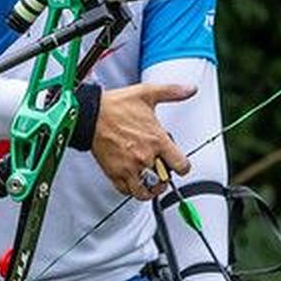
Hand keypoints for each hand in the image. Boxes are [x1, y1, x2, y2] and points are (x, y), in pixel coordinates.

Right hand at [90, 82, 194, 198]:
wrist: (90, 113)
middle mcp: (145, 156)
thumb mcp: (147, 93)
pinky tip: (134, 182)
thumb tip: (190, 89)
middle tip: (160, 168)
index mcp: (157, 140)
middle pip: (165, 179)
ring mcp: (129, 167)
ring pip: (147, 191)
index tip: (178, 164)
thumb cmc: (115, 105)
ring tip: (151, 181)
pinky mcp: (114, 173)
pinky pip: (128, 191)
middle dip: (164, 174)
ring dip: (151, 188)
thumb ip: (172, 92)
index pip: (182, 166)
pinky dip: (132, 190)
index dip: (182, 166)